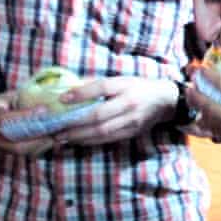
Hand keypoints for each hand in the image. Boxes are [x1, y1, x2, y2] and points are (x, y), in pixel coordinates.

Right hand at [0, 92, 55, 156]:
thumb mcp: (2, 97)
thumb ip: (21, 98)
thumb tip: (46, 93)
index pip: (6, 119)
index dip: (25, 115)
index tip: (44, 109)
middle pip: (16, 144)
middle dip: (38, 139)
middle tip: (56, 130)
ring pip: (20, 151)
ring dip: (40, 145)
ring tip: (57, 136)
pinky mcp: (2, 150)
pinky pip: (21, 152)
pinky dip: (36, 147)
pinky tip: (50, 140)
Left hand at [50, 76, 178, 145]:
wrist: (164, 100)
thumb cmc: (138, 86)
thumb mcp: (121, 79)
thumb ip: (98, 84)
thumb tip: (71, 89)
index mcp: (126, 85)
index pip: (102, 88)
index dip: (82, 93)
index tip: (62, 99)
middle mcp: (129, 103)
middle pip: (99, 115)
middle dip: (75, 123)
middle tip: (56, 127)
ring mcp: (132, 121)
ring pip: (102, 131)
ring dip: (79, 136)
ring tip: (61, 137)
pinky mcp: (132, 133)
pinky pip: (108, 139)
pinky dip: (90, 141)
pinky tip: (77, 140)